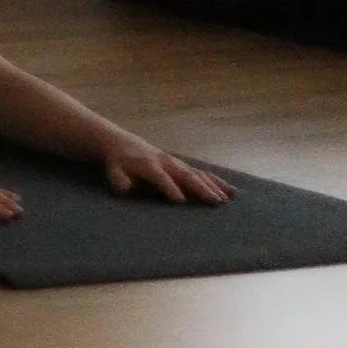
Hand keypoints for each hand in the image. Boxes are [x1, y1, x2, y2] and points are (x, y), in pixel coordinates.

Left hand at [99, 134, 234, 204]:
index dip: (169, 188)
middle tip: (215, 202)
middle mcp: (166, 163)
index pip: (160, 177)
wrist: (125, 145)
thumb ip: (120, 180)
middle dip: (200, 188)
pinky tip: (232, 192)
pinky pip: (203, 174)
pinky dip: (218, 182)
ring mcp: (177, 163)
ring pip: (198, 174)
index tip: (179, 201)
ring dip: (213, 186)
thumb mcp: (114, 171)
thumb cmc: (119, 164)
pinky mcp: (184, 166)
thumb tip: (126, 189)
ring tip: (226, 200)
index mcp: (148, 165)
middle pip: (185, 175)